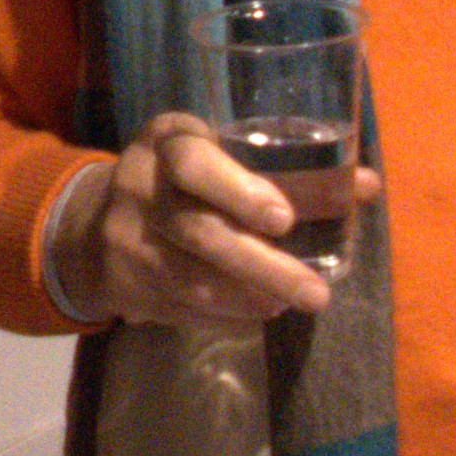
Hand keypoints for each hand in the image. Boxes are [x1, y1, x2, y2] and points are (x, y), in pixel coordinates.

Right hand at [47, 113, 375, 329]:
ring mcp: (129, 244)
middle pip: (201, 233)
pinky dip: (230, 313)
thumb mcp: (211, 151)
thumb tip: (367, 185)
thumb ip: (278, 167)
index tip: (285, 219)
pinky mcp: (127, 289)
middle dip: (264, 265)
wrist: (87, 226)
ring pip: (193, 280)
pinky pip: (184, 308)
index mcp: (164, 142)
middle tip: (315, 292)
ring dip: (253, 297)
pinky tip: (263, 310)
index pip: (193, 164)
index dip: (240, 192)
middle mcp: (139, 190)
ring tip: (298, 302)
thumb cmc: (178, 177)